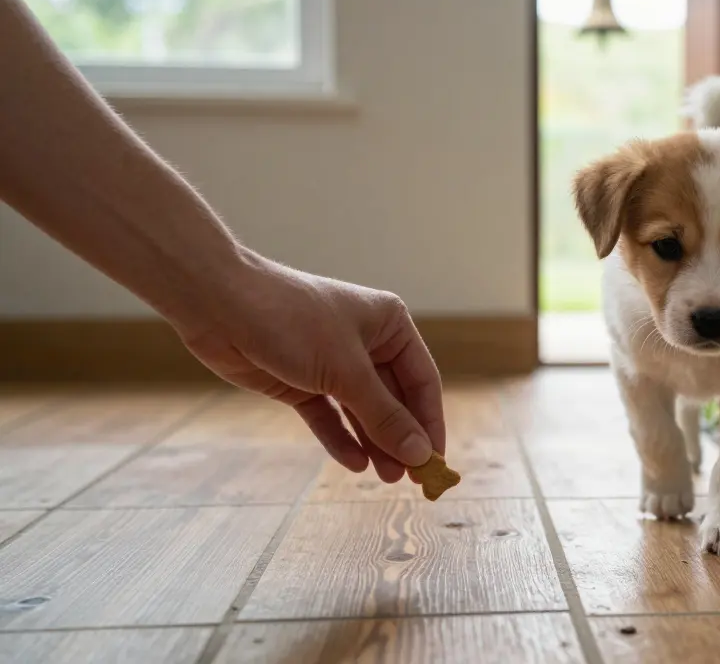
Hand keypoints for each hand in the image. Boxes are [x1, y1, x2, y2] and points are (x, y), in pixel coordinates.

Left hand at [174, 252, 445, 482]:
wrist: (218, 304)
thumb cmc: (291, 322)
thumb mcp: (346, 371)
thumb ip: (384, 415)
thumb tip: (421, 454)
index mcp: (389, 325)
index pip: (422, 380)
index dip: (429, 422)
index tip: (436, 461)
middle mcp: (365, 343)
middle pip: (393, 399)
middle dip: (401, 437)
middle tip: (411, 479)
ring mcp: (331, 364)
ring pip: (362, 411)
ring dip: (374, 443)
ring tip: (386, 478)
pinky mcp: (300, 381)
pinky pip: (329, 416)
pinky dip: (340, 438)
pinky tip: (354, 463)